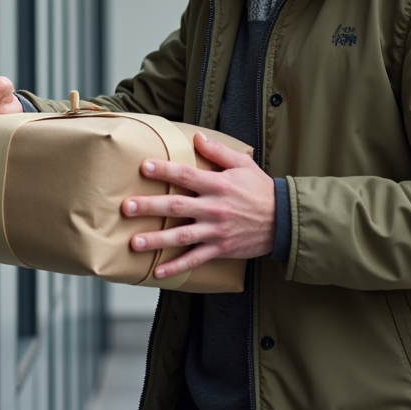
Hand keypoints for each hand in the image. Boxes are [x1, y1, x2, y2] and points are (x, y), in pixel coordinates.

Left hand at [121, 133, 275, 279]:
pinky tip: (158, 271)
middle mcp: (214, 208)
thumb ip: (219, 152)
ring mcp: (216, 230)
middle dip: (150, 206)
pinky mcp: (220, 248)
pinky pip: (195, 259)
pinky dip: (176, 266)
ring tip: (134, 242)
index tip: (144, 167)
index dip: (165, 170)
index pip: (186, 175)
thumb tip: (197, 138)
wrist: (283, 220)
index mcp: (218, 185)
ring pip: (182, 236)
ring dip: (157, 240)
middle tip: (127, 207)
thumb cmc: (261, 190)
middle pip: (177, 206)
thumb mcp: (243, 165)